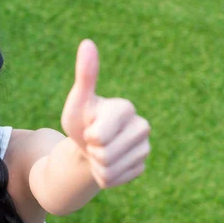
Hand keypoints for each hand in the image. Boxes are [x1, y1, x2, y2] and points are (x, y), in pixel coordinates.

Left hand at [61, 40, 150, 188]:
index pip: (101, 135)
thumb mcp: (78, 101)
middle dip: (92, 152)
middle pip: (105, 154)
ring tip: (98, 154)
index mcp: (126, 108)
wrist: (87, 148)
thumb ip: (85, 75)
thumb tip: (87, 42)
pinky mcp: (141, 168)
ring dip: (96, 166)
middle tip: (93, 143)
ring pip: (110, 169)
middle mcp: (142, 127)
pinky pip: (115, 180)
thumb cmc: (81, 122)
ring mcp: (144, 149)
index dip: (89, 136)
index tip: (90, 129)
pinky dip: (103, 177)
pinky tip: (106, 165)